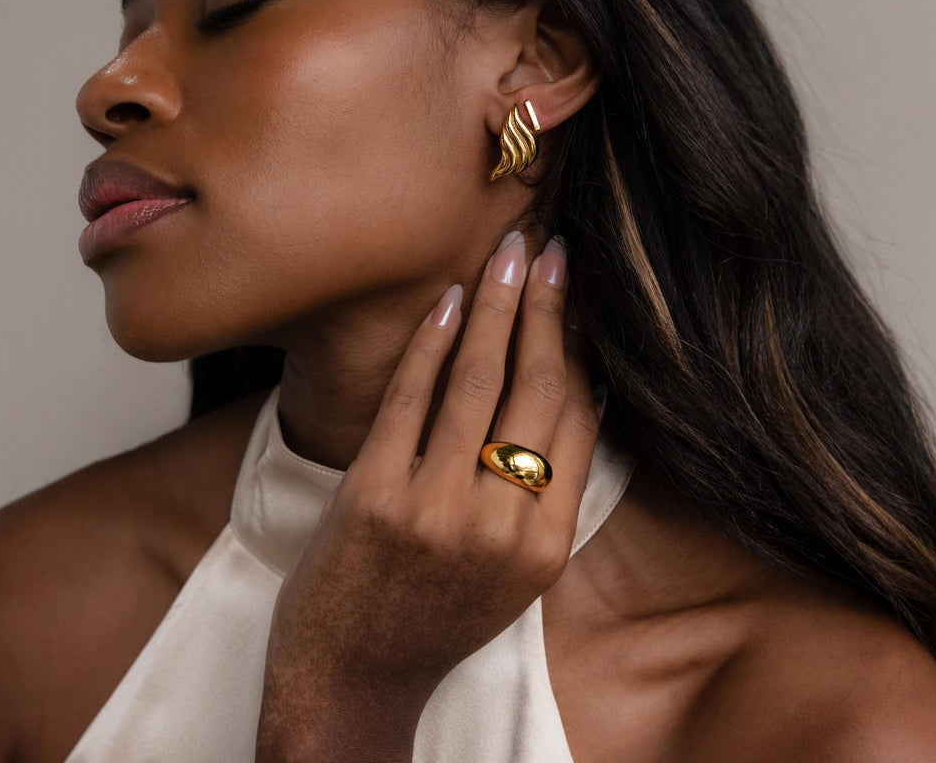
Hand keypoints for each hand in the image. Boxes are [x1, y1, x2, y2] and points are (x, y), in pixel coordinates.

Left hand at [256, 231, 602, 760]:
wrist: (353, 685)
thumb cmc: (434, 619)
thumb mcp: (512, 572)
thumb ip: (545, 493)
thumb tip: (582, 394)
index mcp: (545, 545)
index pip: (578, 418)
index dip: (581, 344)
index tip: (581, 293)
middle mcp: (500, 526)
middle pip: (539, 388)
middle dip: (549, 307)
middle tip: (553, 250)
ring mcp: (435, 510)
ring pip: (479, 382)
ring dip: (498, 306)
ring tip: (508, 255)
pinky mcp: (374, 496)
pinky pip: (409, 399)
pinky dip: (430, 343)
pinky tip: (448, 302)